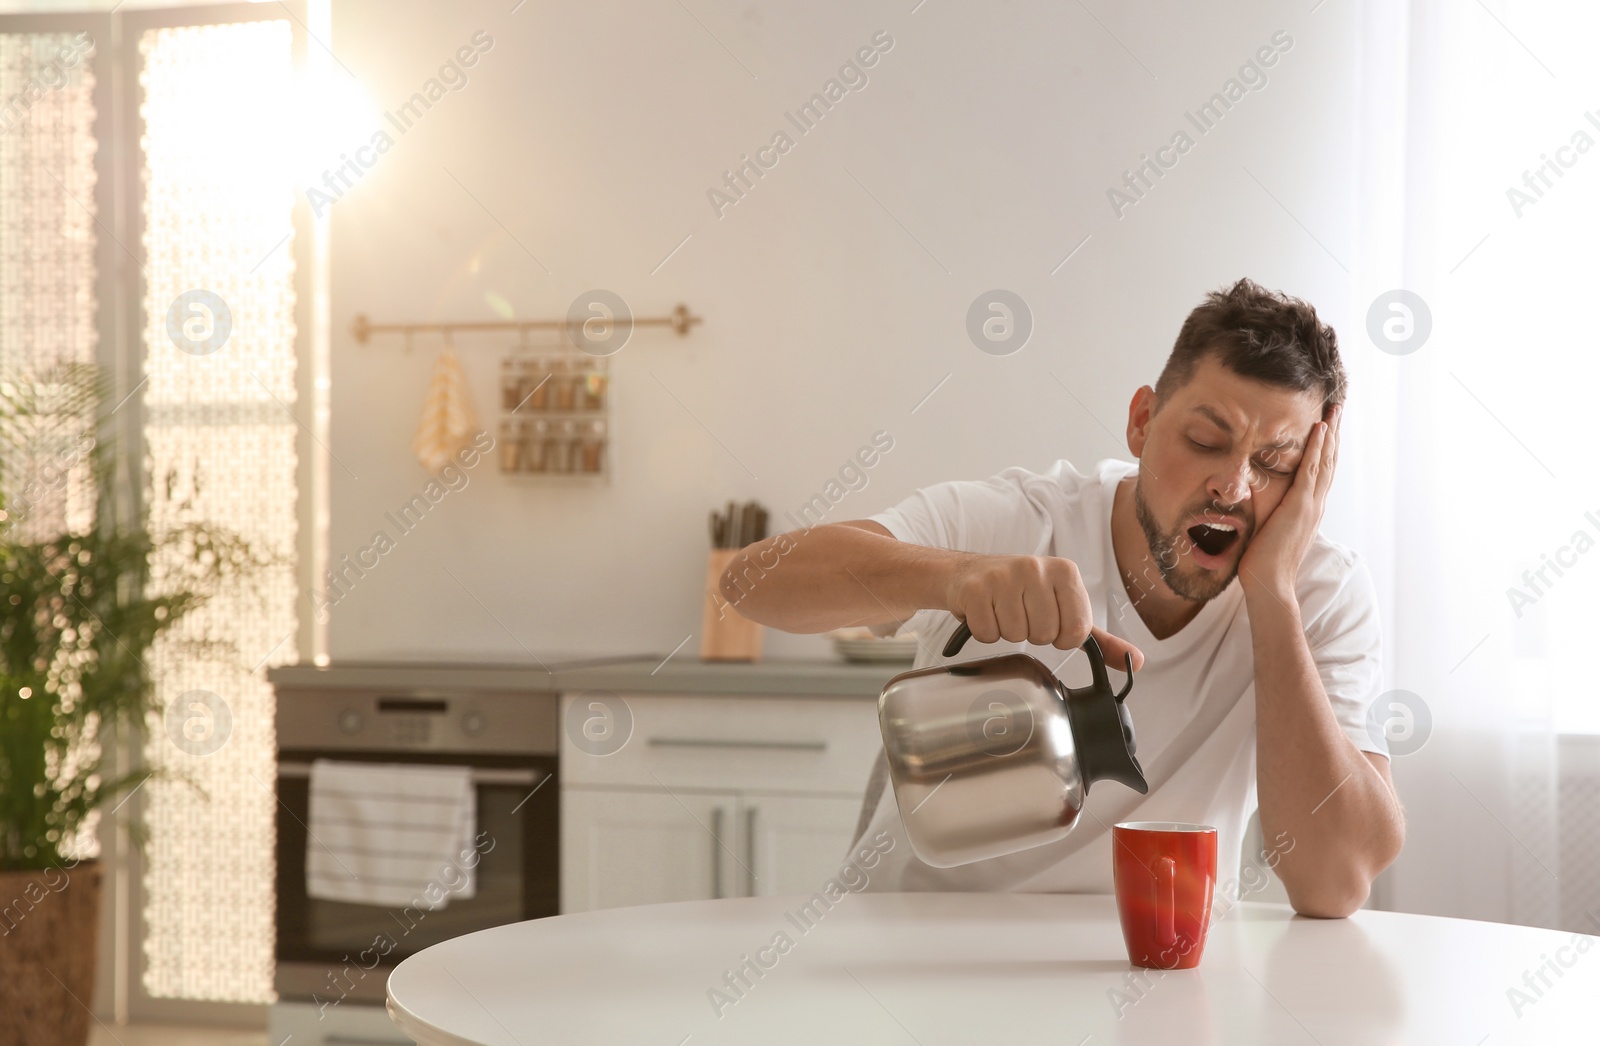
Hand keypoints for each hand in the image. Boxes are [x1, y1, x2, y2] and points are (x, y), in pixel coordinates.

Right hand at [943, 554, 1145, 670]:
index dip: (1061, 637)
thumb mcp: (1064, 608)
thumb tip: (1135, 662)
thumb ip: (1100, 639)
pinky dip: (986, 631)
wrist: (968, 572)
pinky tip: (986, 612)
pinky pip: (988, 634)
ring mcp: (1003, 576)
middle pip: (1045, 635)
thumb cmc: (1022, 592)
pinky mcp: (976, 589)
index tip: (1050, 620)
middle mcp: (1036, 567)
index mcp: (1065, 572)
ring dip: (1008, 632)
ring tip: (1003, 611)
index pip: (1076, 630)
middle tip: (1022, 614)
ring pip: (1016, 636)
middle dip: (1032, 634)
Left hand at [1238, 403, 1341, 596]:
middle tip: (1338, 408)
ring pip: (1325, 460)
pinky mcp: (1300, 506)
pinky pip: (1311, 470)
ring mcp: (1310, 504)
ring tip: (1334, 410)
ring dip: (1330, 433)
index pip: (1320, 471)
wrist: (1269, 583)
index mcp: (1307, 509)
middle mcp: (1314, 504)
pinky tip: (1320, 429)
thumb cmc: (1262, 562)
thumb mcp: (1266, 529)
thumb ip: (1266, 512)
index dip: (1325, 448)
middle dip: (1333, 433)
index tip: (1327, 426)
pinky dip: (1318, 448)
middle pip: (1329, 461)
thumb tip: (1249, 498)